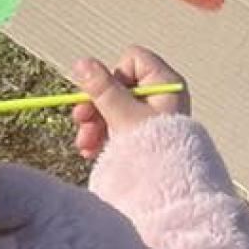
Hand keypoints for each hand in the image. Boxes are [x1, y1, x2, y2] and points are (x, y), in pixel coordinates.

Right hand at [70, 48, 189, 160]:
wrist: (167, 188)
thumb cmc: (153, 149)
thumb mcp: (123, 115)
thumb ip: (102, 88)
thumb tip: (82, 63)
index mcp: (165, 82)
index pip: (132, 60)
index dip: (114, 76)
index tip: (106, 98)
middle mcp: (161, 95)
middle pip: (119, 85)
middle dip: (96, 106)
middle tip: (81, 121)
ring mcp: (153, 114)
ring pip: (115, 106)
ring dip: (95, 123)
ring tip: (86, 145)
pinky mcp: (145, 133)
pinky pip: (119, 124)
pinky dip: (104, 135)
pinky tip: (92, 151)